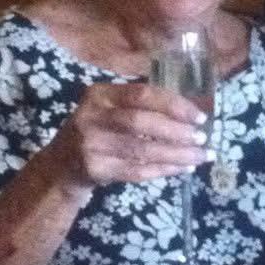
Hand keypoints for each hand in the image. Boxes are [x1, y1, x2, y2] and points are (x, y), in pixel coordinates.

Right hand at [39, 83, 209, 194]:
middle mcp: (92, 116)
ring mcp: (90, 144)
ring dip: (176, 154)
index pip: (142, 94)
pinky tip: (182, 169)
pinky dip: (163, 170)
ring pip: (141, 150)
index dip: (174, 105)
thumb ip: (141, 105)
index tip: (199, 116)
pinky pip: (136, 171)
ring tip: (200, 156)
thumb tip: (191, 112)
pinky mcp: (94, 169)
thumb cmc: (97, 130)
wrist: (61, 164)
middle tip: (202, 138)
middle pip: (141, 123)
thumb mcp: (109, 108)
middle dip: (177, 131)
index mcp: (100, 94)